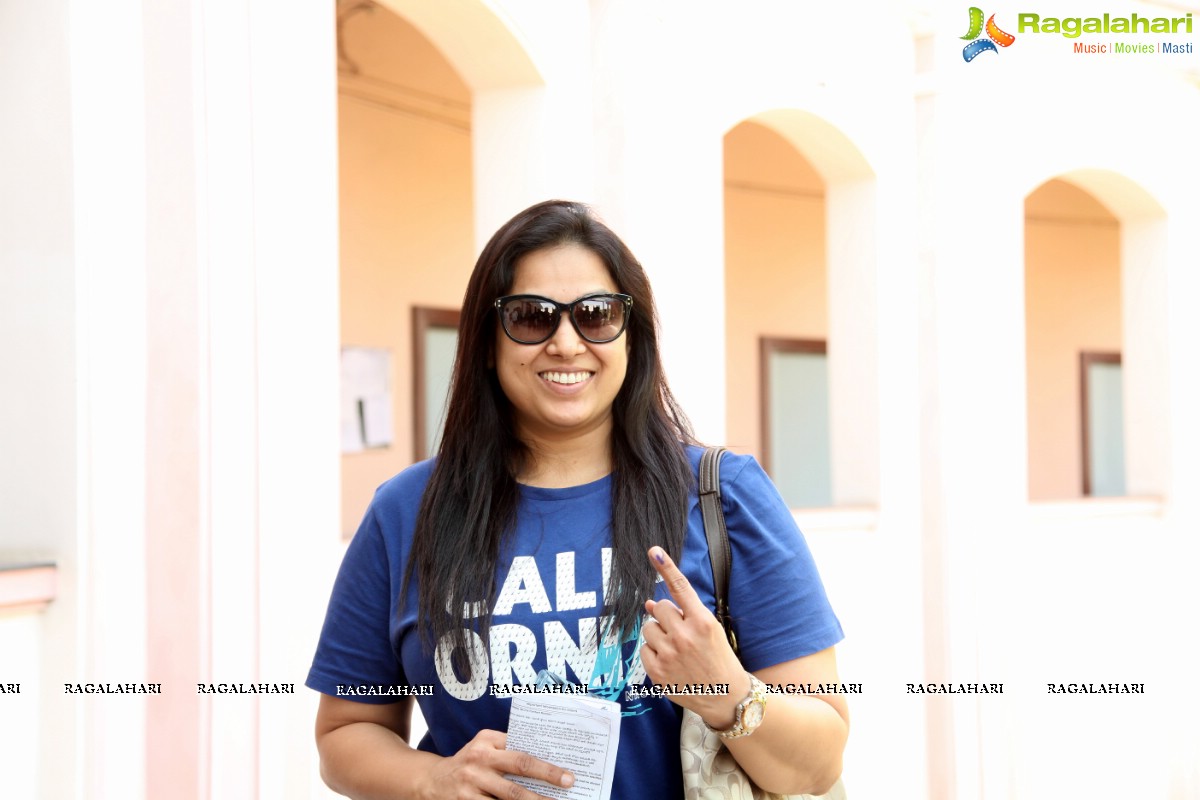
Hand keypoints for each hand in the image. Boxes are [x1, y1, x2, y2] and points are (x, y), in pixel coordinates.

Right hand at [417, 729, 573, 799]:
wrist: (431, 780)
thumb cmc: (469, 761)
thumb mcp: (484, 746)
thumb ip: (508, 747)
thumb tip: (546, 757)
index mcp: (487, 741)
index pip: (522, 753)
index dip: (546, 766)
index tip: (567, 774)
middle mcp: (479, 760)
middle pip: (518, 772)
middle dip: (546, 779)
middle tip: (567, 785)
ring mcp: (471, 783)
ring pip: (509, 798)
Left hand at [640, 546, 748, 727]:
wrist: (725, 696)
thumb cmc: (718, 658)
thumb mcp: (709, 630)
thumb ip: (682, 614)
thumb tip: (648, 602)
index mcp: (702, 622)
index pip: (680, 588)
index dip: (666, 567)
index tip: (654, 550)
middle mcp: (684, 636)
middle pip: (659, 607)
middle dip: (666, 615)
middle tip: (680, 631)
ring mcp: (669, 654)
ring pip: (648, 627)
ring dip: (658, 633)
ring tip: (676, 648)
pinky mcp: (657, 671)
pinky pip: (644, 648)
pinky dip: (653, 652)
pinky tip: (670, 661)